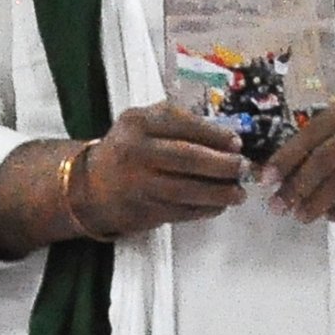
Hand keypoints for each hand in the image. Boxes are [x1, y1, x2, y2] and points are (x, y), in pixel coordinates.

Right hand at [75, 102, 245, 238]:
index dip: (215, 134)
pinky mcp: (144, 211)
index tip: (237, 142)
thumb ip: (178, 123)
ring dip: (220, 193)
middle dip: (223, 164)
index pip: (183, 125)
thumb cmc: (128, 149)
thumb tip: (225, 138)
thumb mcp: (143, 123)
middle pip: (189, 158)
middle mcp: (137, 151)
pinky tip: (220, 205)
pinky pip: (183, 211)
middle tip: (243, 168)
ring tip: (239, 193)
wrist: (91, 186)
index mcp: (138, 123)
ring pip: (189, 190)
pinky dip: (206, 209)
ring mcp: (139, 184)